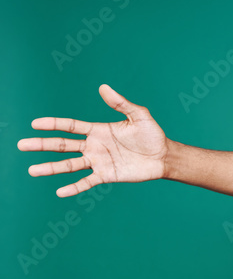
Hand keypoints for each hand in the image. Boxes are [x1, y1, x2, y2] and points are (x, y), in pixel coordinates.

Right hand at [17, 85, 168, 196]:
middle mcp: (94, 146)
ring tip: (32, 170)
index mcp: (98, 130)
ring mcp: (98, 161)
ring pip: (69, 165)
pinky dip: (74, 187)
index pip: (70, 126)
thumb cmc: (152, 134)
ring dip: (51, 167)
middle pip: (62, 145)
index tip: (35, 124)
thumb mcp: (139, 116)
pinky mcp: (107, 175)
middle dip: (42, 145)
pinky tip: (60, 191)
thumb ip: (121, 103)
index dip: (53, 124)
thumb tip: (103, 87)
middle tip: (21, 145)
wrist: (164, 156)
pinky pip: (87, 182)